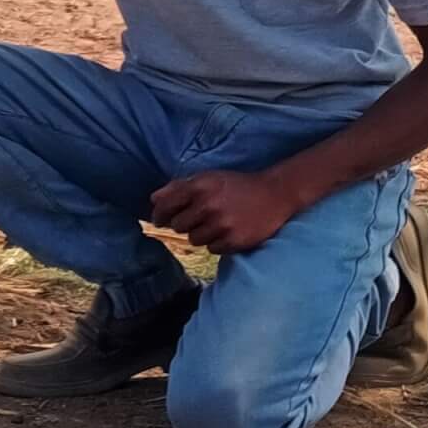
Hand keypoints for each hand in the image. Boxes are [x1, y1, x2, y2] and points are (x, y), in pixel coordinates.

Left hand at [150, 169, 301, 255]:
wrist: (274, 194)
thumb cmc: (236, 185)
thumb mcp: (208, 178)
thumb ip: (179, 187)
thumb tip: (153, 199)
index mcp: (199, 186)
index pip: (165, 206)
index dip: (159, 215)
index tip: (159, 220)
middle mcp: (208, 205)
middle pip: (178, 226)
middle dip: (184, 224)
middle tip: (199, 218)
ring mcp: (222, 224)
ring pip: (194, 240)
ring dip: (201, 234)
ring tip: (216, 223)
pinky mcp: (234, 241)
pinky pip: (212, 249)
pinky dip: (217, 243)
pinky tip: (228, 231)